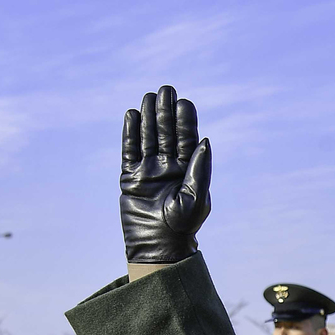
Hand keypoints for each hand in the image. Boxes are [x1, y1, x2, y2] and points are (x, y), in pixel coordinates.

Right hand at [120, 85, 211, 262]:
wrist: (158, 245)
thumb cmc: (182, 225)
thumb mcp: (196, 197)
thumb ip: (200, 168)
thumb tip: (205, 140)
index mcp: (188, 171)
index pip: (186, 139)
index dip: (185, 120)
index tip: (184, 102)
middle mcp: (169, 167)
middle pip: (166, 133)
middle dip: (166, 112)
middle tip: (166, 89)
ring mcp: (149, 171)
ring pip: (147, 138)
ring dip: (148, 117)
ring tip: (149, 96)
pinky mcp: (130, 177)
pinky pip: (129, 151)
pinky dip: (130, 133)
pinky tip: (132, 115)